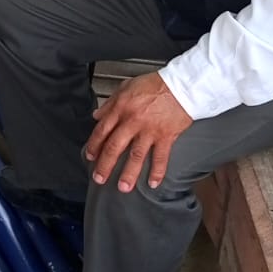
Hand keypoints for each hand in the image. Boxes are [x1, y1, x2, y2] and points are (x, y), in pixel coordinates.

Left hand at [84, 70, 192, 192]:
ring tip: (123, 187)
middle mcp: (133, 121)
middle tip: (99, 178)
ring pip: (136, 155)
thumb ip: (111, 102)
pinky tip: (153, 183)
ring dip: (128, 174)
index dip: (94, 145)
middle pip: (115, 146)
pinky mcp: (166, 136)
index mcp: (122, 108)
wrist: (182, 85)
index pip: (103, 130)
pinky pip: (160, 157)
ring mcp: (150, 130)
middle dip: (105, 165)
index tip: (90, 156)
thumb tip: (97, 115)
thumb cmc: (156, 84)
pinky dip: (157, 172)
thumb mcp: (127, 86)